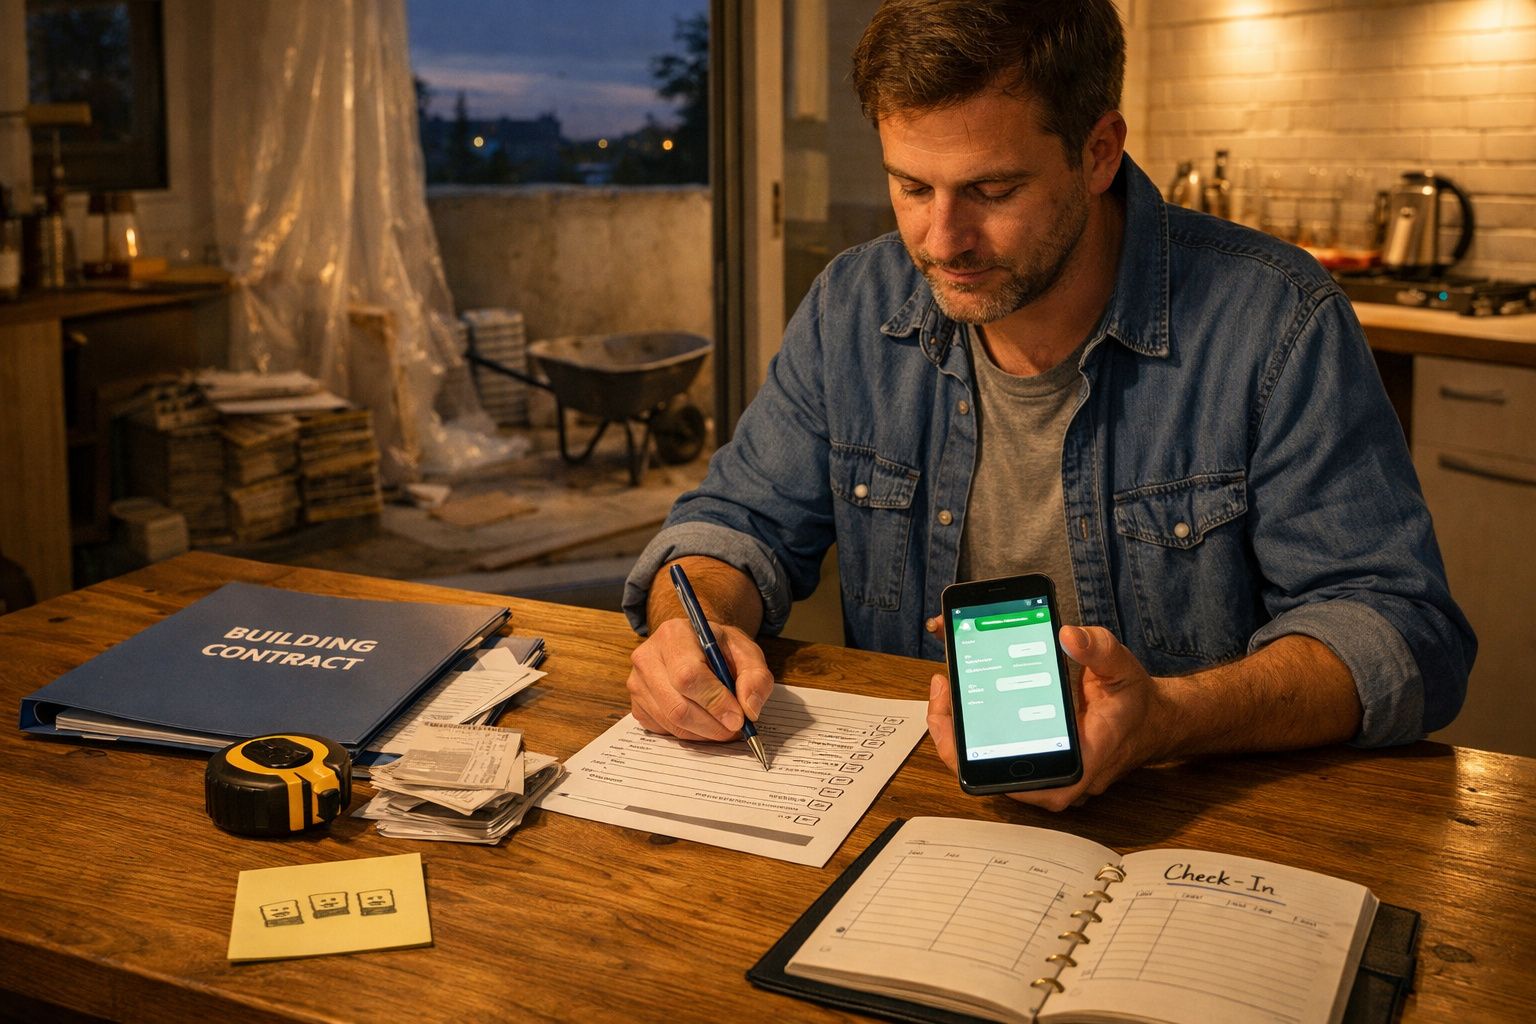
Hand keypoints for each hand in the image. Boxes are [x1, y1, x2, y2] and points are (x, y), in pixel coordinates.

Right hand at [627, 616, 775, 740]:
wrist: (695, 647)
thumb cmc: (720, 649)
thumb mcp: (746, 652)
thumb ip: (755, 677)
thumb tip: (749, 709)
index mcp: (674, 634)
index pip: (688, 675)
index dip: (715, 702)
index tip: (738, 718)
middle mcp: (647, 657)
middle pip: (677, 706)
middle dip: (712, 725)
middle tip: (735, 729)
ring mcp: (637, 683)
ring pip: (671, 723)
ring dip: (704, 733)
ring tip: (723, 725)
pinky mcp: (636, 705)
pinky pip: (664, 730)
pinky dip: (690, 734)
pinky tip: (703, 721)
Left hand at [925, 625, 1169, 811]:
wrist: (1150, 721)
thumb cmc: (1135, 702)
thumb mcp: (1122, 668)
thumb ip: (1099, 650)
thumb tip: (1068, 635)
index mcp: (1077, 766)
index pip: (1008, 777)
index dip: (969, 749)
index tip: (954, 707)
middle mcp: (1056, 781)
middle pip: (986, 770)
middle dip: (953, 733)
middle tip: (943, 687)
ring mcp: (1044, 776)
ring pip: (987, 764)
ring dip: (960, 729)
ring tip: (946, 688)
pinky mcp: (1037, 765)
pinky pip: (997, 754)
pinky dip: (976, 727)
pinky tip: (964, 696)